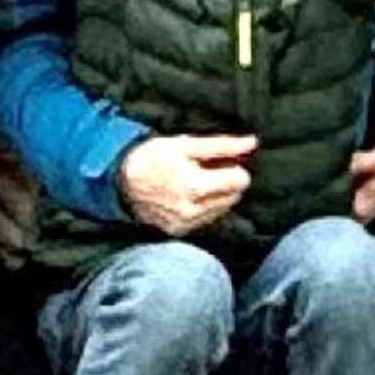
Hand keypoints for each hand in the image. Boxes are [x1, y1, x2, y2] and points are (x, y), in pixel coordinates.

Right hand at [121, 133, 253, 237]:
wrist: (122, 183)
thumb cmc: (153, 158)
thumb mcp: (185, 144)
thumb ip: (222, 145)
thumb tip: (252, 143)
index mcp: (196, 187)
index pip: (240, 181)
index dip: (234, 167)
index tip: (221, 161)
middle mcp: (193, 211)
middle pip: (234, 196)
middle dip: (226, 182)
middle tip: (206, 170)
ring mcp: (186, 224)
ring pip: (222, 209)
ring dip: (217, 195)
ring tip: (195, 182)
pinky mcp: (180, 232)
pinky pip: (207, 219)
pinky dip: (204, 207)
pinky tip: (188, 196)